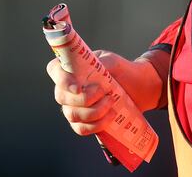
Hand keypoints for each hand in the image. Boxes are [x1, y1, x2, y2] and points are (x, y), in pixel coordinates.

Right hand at [46, 51, 163, 135]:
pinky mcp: (84, 123)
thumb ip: (101, 63)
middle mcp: (68, 89)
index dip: (61, 80)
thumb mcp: (113, 61)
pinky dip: (96, 125)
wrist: (137, 87)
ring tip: (112, 102)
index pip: (54, 70)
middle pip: (61, 97)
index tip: (77, 88)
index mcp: (73, 69)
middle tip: (105, 92)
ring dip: (94, 111)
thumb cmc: (122, 71)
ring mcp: (73, 107)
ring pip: (72, 115)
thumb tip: (92, 69)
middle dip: (85, 98)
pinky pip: (81, 129)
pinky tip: (111, 116)